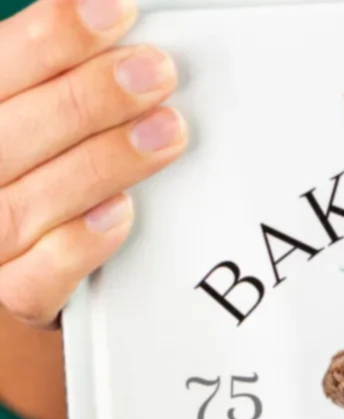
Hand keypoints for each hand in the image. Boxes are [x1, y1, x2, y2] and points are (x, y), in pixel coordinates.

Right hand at [0, 0, 185, 327]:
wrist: (27, 288)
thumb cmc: (40, 189)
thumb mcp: (41, 128)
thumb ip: (62, 90)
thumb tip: (121, 21)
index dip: (54, 36)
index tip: (118, 11)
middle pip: (9, 132)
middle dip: (89, 97)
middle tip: (156, 73)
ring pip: (26, 205)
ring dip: (100, 163)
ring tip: (164, 133)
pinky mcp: (15, 299)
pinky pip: (37, 280)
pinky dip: (78, 245)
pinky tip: (121, 213)